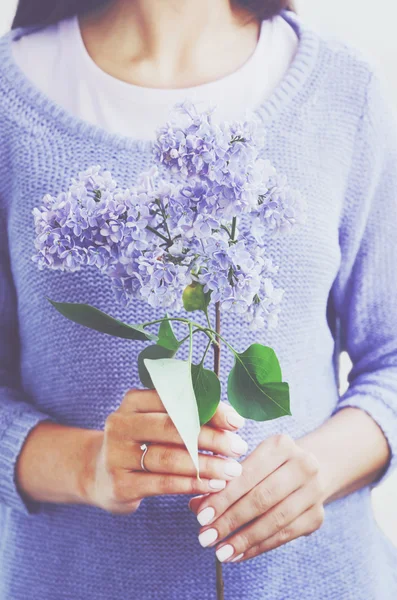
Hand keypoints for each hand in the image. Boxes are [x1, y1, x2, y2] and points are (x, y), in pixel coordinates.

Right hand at [83, 389, 247, 514]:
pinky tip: (213, 485)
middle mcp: (120, 423)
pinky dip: (191, 485)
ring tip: (232, 470)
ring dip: (206, 465)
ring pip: (168, 458)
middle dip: (211, 438)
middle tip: (238, 448)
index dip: (209, 409)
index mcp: (133, 401)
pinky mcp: (119, 484)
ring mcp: (116, 454)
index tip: (237, 422)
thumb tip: (234, 420)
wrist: (98, 474)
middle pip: (173, 428)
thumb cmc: (143, 443)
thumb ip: (190, 416)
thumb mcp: (158, 422)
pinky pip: (162, 483)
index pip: (176, 400)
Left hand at [189, 434, 325, 562]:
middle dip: (230, 520)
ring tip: (220, 552)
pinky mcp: (317, 516)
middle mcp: (303, 465)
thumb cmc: (271, 464)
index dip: (223, 497)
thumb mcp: (251, 461)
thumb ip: (224, 480)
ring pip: (274, 520)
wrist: (317, 467)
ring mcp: (313, 492)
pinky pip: (285, 536)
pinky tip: (238, 554)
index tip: (201, 516)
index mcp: (281, 445)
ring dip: (244, 539)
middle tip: (205, 537)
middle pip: (262, 498)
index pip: (247, 475)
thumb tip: (195, 506)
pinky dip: (259, 547)